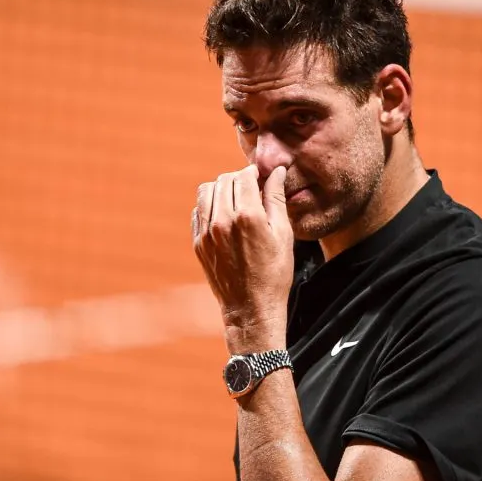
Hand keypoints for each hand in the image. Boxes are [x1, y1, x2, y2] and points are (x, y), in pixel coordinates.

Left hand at [192, 165, 293, 354]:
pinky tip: (224, 216)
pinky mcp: (198, 243)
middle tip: (251, 189)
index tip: (262, 178)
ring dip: (221, 189)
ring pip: (206, 191)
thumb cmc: (274, 274)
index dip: (255, 173)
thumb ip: (277, 199)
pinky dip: (210, 206)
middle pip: (225, 180)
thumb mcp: (284, 235)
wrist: (251, 308)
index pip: (244, 176)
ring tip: (236, 200)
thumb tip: (278, 172)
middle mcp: (223, 220)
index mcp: (248, 216)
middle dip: (239, 179)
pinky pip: (199, 211)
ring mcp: (206, 232)